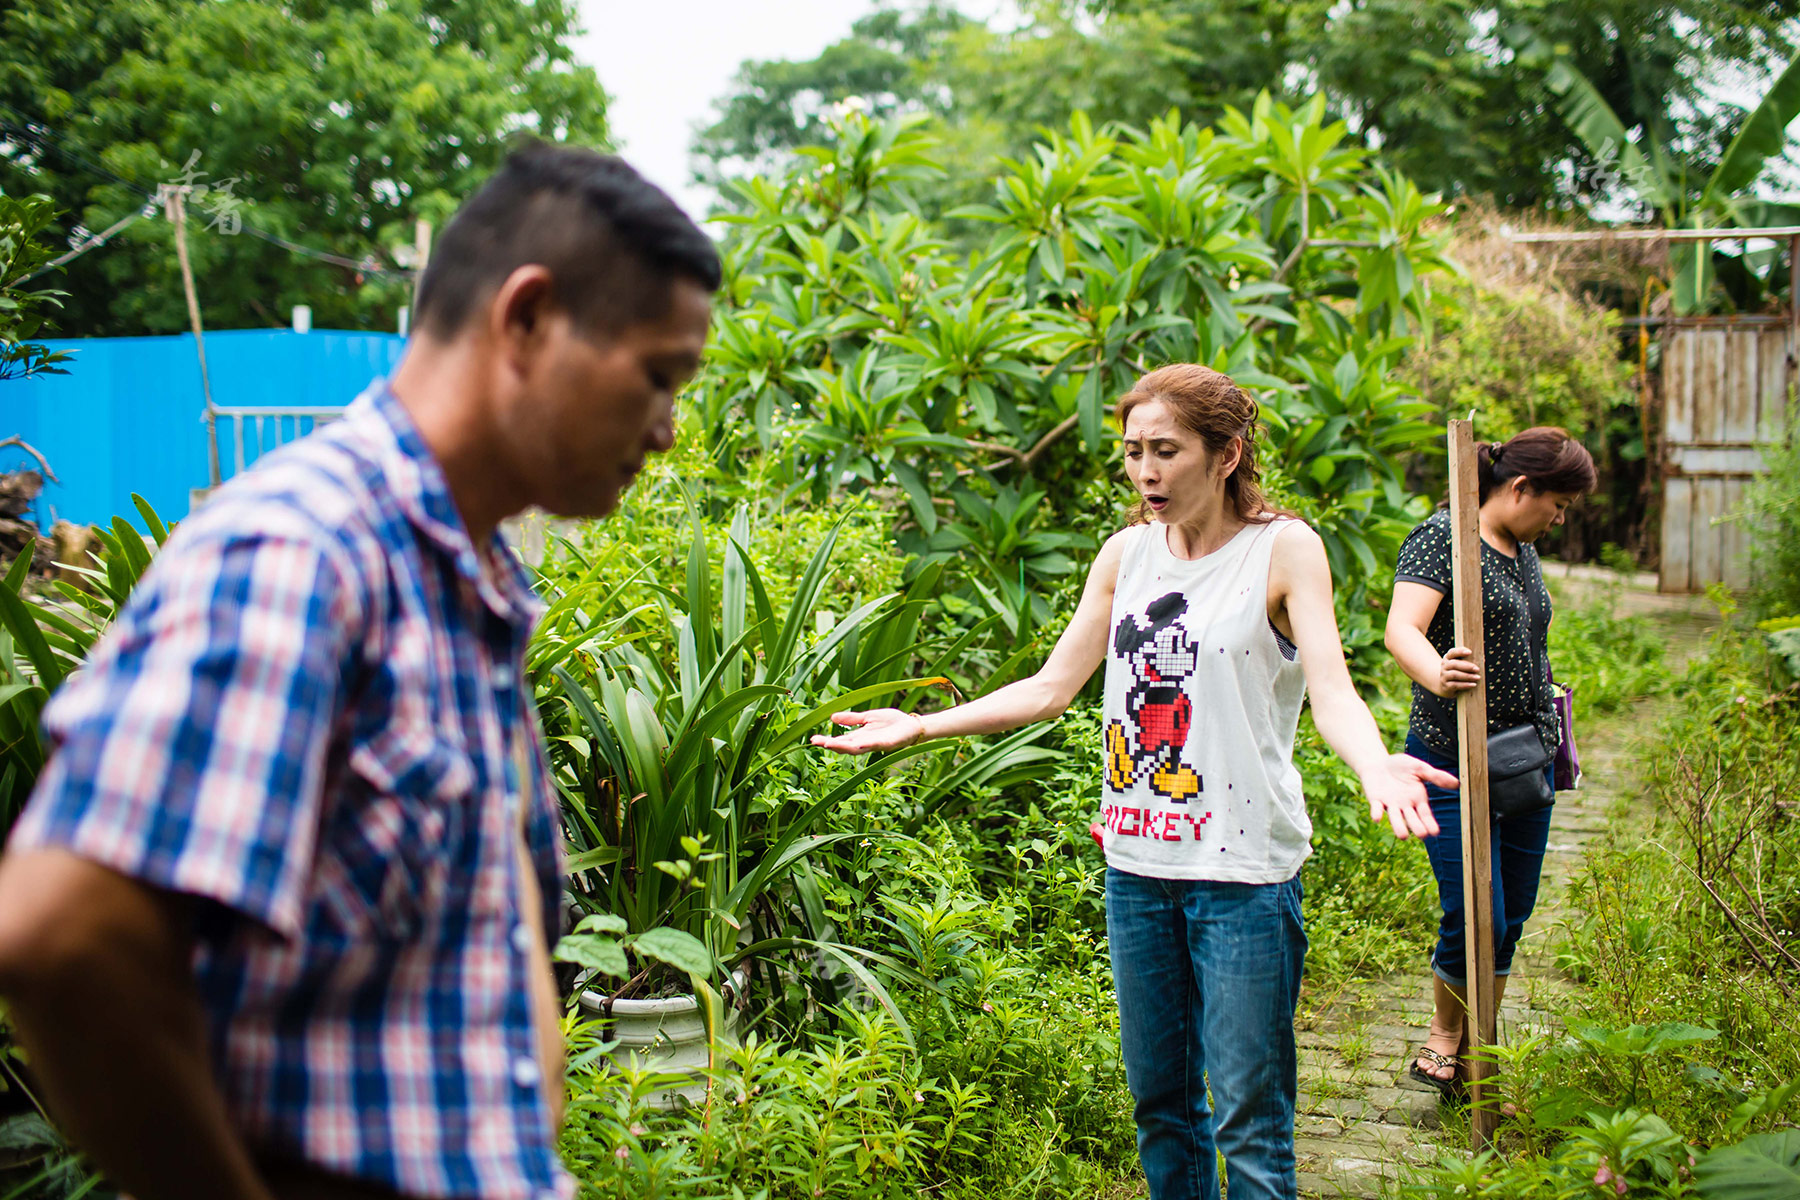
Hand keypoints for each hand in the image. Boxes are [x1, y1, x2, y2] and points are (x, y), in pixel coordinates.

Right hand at [810, 708, 927, 754]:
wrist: (912, 725)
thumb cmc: (892, 722)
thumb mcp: (868, 717)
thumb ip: (852, 719)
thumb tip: (832, 717)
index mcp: (860, 736)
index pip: (841, 740)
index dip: (827, 741)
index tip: (813, 739)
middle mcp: (866, 743)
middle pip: (846, 747)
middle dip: (831, 745)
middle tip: (817, 743)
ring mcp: (877, 744)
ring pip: (858, 748)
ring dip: (844, 747)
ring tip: (830, 744)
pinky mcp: (889, 743)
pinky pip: (876, 744)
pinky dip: (866, 744)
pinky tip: (857, 743)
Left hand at [1362, 753, 1456, 838]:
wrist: (1378, 762)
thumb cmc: (1401, 766)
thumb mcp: (1419, 768)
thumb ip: (1435, 776)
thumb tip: (1457, 783)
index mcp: (1418, 800)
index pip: (1426, 816)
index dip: (1430, 824)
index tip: (1435, 832)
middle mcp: (1405, 806)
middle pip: (1412, 821)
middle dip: (1417, 828)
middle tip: (1422, 835)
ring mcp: (1390, 804)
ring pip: (1395, 819)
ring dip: (1398, 827)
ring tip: (1403, 836)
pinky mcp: (1375, 800)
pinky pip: (1376, 808)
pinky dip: (1376, 813)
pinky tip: (1377, 818)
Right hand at [1435, 647, 1480, 696]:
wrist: (1447, 687)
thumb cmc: (1458, 673)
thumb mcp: (1461, 666)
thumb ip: (1468, 661)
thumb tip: (1483, 659)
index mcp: (1448, 658)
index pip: (1452, 652)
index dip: (1460, 651)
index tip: (1470, 652)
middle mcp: (1444, 666)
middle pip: (1453, 664)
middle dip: (1466, 666)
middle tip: (1477, 669)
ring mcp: (1444, 676)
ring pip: (1454, 674)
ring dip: (1467, 676)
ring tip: (1477, 677)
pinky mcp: (1446, 686)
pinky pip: (1455, 685)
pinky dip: (1465, 685)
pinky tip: (1473, 684)